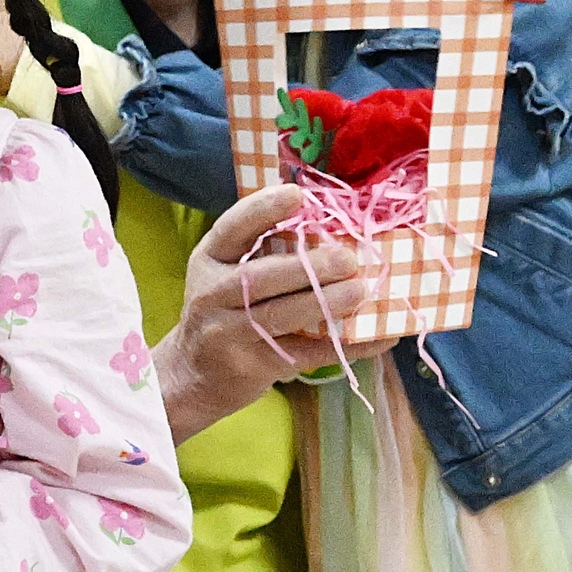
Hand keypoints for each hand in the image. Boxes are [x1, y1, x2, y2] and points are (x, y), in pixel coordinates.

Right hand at [155, 184, 380, 439]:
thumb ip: (261, 250)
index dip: (262, 209)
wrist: (193, 376)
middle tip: (348, 258)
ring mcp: (229, 334)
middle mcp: (212, 294)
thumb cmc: (223, 312)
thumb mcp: (223, 273)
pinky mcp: (252, 367)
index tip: (297, 194)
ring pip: (279, 316)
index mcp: (209, 260)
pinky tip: (378, 337)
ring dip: (324, 303)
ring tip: (361, 291)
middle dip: (307, 267)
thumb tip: (329, 221)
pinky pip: (306, 354)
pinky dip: (346, 345)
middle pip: (259, 278)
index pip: (231, 229)